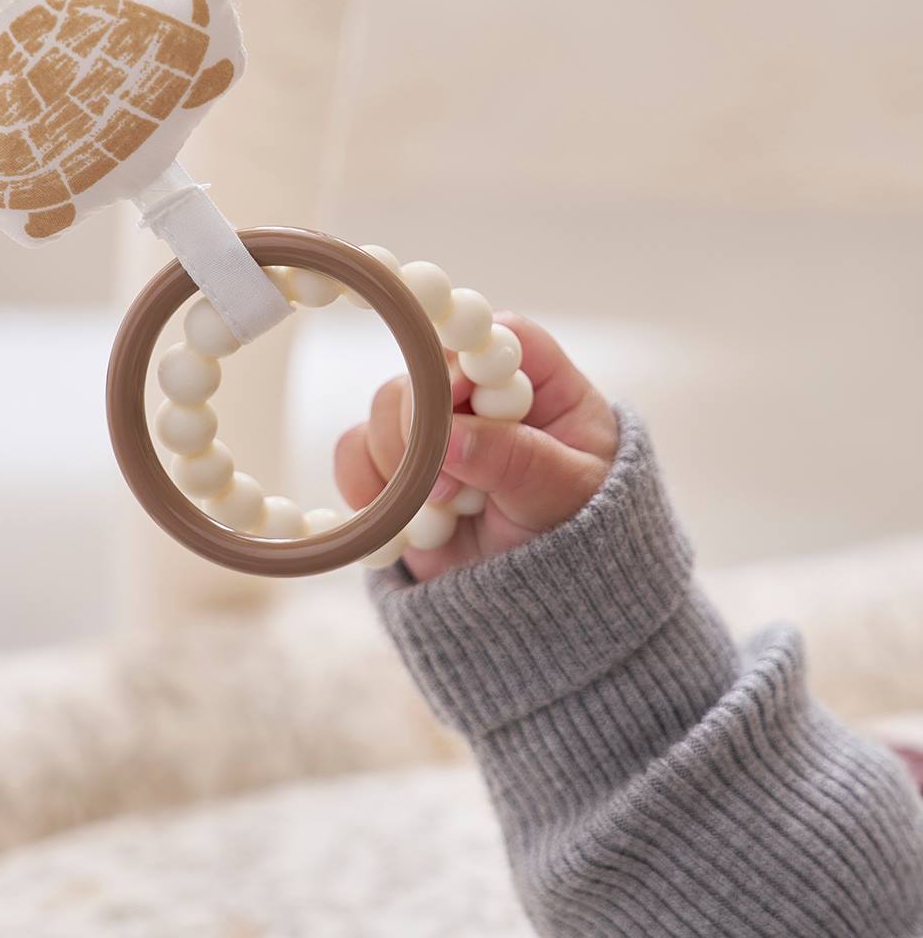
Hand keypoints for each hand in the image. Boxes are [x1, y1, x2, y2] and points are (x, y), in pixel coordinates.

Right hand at [335, 313, 618, 580]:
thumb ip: (516, 459)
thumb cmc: (582, 535)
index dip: (471, 358)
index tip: (455, 397)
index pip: (503, 336)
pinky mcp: (399, 468)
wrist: (543, 602)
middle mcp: (484, 396)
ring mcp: (437, 430)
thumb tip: (447, 437)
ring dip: (397, 461)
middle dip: (423, 424)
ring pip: (384, 407)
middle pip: (427, 365)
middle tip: (444, 485)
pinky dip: (364, 485)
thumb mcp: (566, 494)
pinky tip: (396, 523)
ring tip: (440, 511)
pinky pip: (356, 452)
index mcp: (544, 385)